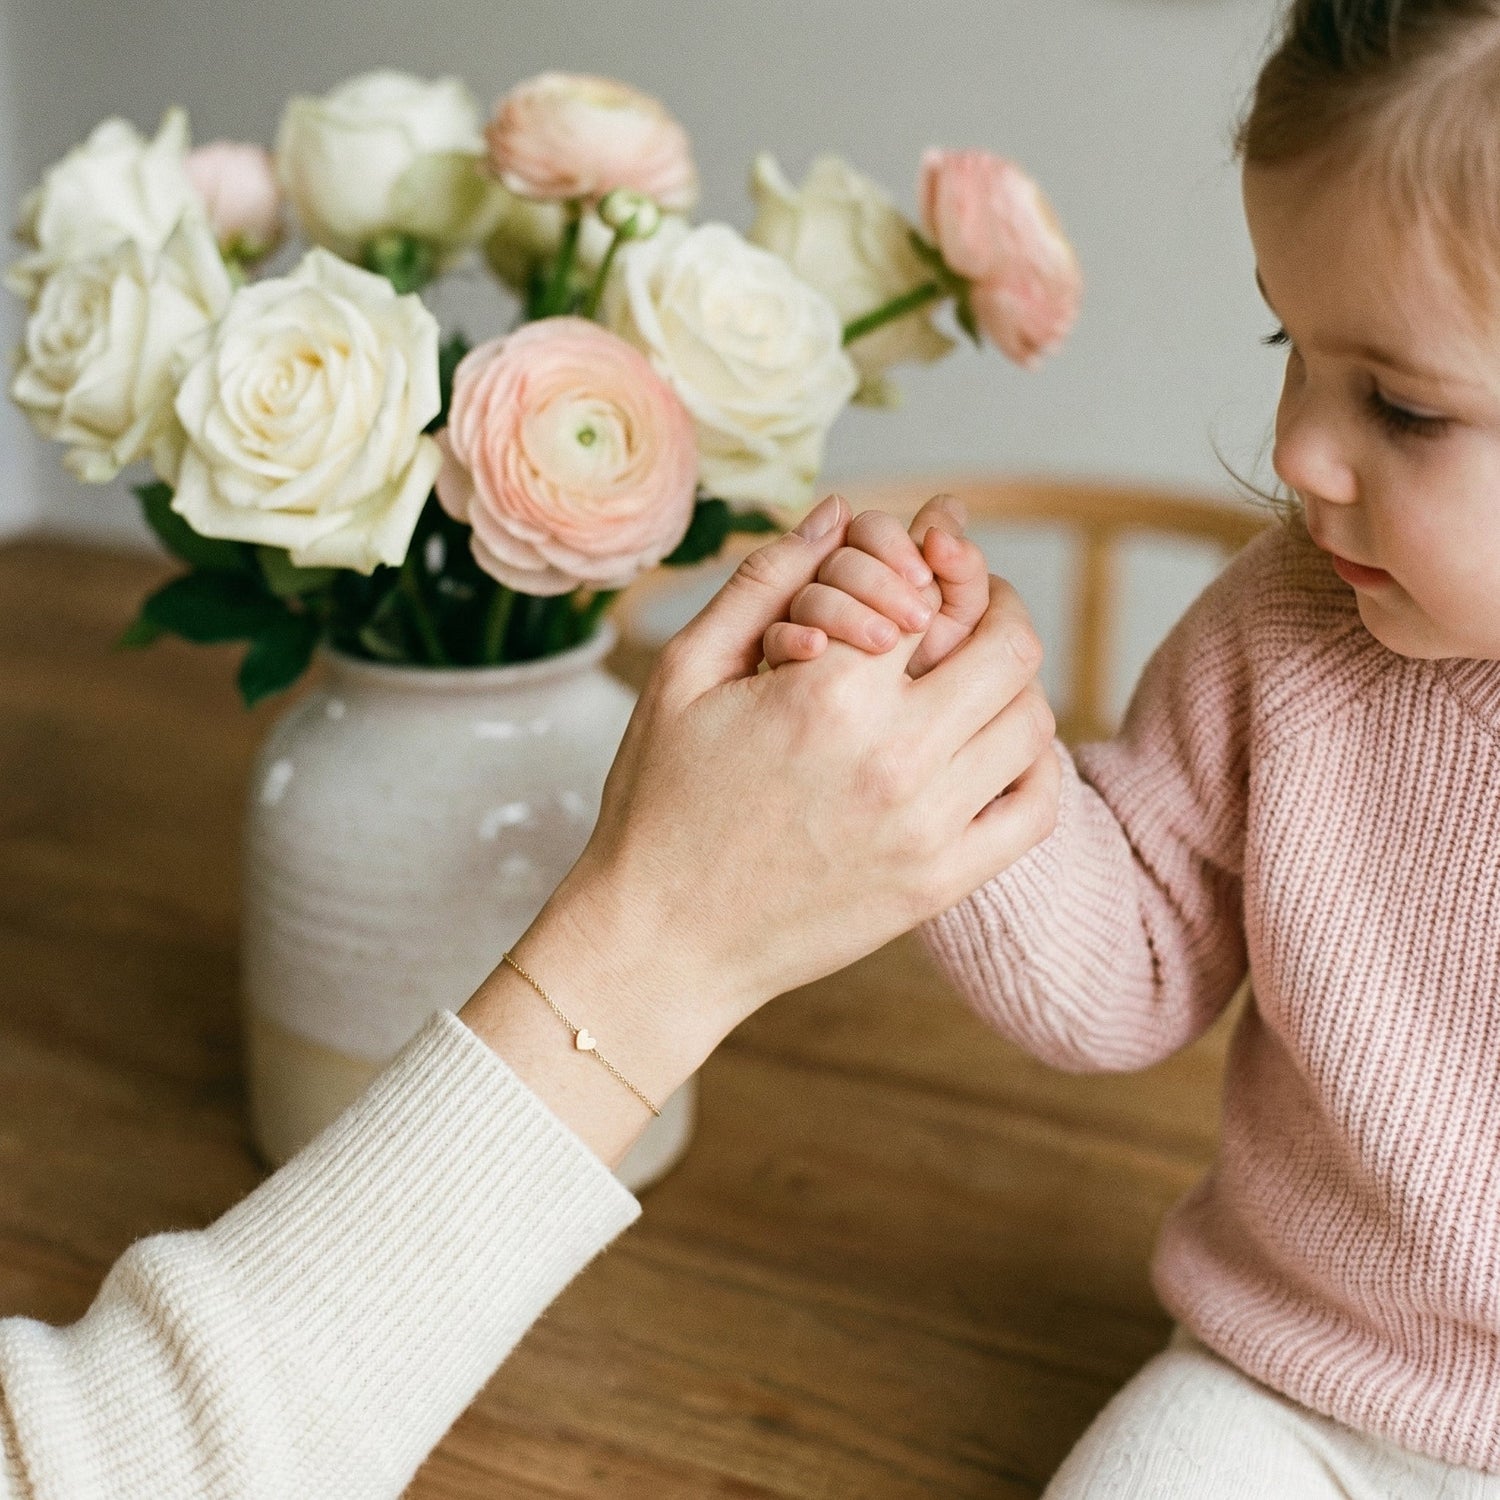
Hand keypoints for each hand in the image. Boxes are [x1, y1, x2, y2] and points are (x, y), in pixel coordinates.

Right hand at [462, 492, 1057, 1163]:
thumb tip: (839, 512)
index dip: (930, 548)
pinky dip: (1036, 760)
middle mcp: (893, 757)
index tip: (927, 537)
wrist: (661, 943)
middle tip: (961, 593)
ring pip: (1030, 717)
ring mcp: (928, 827)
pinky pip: (1037, 806)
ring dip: (1009, 676)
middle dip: (991, 598)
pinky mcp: (942, 883)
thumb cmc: (658, 806)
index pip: (927, 586)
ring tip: (966, 666)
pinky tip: (995, 741)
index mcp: (824, 694)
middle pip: (1005, 643)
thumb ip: (763, 581)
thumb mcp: (683, 675)